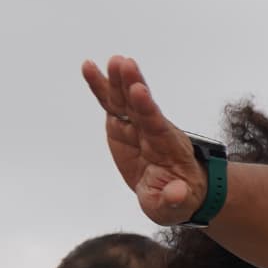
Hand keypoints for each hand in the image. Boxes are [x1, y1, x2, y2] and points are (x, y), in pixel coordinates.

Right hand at [80, 55, 208, 224]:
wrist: (177, 190)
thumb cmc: (178, 198)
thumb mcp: (177, 206)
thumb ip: (174, 199)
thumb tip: (177, 193)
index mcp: (166, 148)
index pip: (155, 125)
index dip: (146, 108)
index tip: (139, 90)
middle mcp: (152, 131)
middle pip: (140, 105)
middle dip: (132, 84)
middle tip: (125, 64)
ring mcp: (136, 126)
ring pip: (125, 99)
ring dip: (118, 80)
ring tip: (113, 60)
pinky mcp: (121, 126)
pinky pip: (109, 103)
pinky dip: (100, 86)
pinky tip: (88, 67)